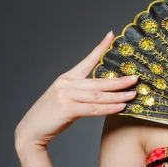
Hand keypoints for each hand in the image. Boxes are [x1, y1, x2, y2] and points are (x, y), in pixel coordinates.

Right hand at [14, 31, 138, 154]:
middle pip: (99, 81)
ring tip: (133, 95)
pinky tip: (120, 107)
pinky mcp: (66, 109)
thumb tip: (106, 93)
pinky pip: (92, 108)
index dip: (100, 47)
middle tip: (136, 78)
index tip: (111, 35)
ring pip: (98, 95)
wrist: (30, 131)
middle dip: (120, 81)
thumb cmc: (51, 115)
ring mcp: (65, 95)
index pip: (87, 60)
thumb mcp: (65, 98)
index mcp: (67, 78)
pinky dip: (108, 108)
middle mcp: (66, 83)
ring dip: (118, 96)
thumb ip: (82, 94)